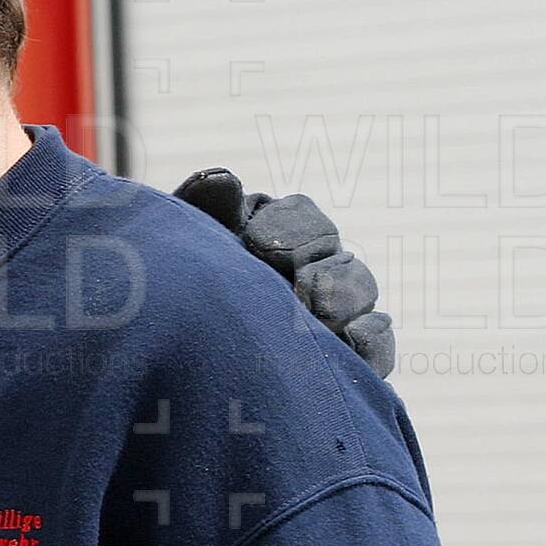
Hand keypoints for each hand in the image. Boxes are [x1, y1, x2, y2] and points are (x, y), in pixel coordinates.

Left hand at [173, 168, 392, 378]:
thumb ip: (203, 209)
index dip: (288, 225)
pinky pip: (375, 345)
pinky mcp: (343, 362)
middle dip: (315, 265)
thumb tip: (224, 179)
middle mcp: (307, 272)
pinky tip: (350, 339)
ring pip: (361, 292)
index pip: (304, 218)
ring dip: (342, 298)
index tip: (255, 243)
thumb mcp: (179, 248)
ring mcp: (330, 317)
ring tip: (314, 314)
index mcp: (272, 237)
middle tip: (291, 282)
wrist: (169, 366)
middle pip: (338, 254)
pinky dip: (371, 340)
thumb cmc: (172, 295)